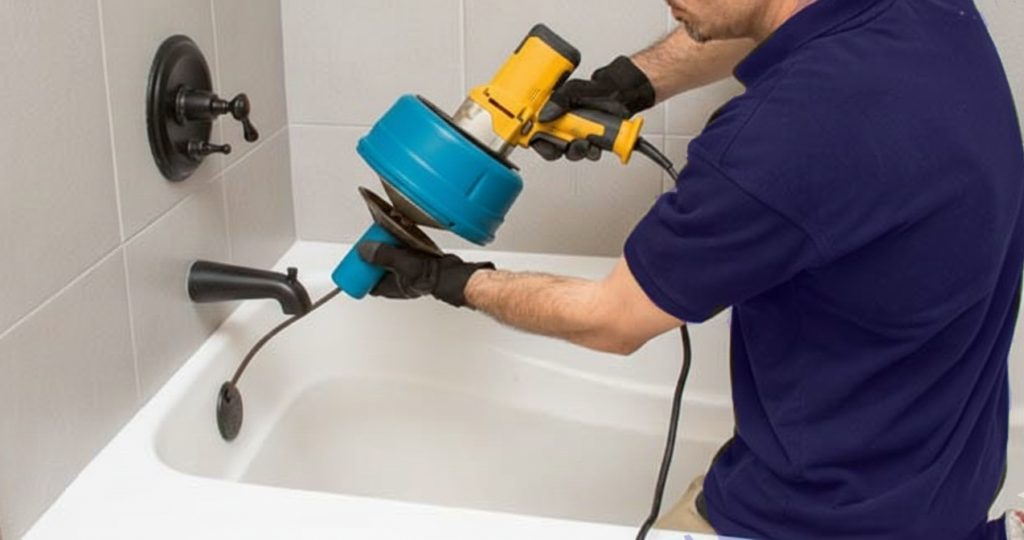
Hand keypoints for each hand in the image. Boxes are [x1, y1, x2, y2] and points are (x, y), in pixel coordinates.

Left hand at [357, 242, 493, 307]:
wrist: (452, 274)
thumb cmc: (431, 277)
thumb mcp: (402, 264)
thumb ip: (383, 256)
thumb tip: (364, 250)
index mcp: (389, 287)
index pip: (367, 283)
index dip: (357, 273)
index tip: (352, 260)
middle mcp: (396, 281)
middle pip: (375, 269)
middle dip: (370, 257)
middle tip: (365, 245)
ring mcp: (405, 271)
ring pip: (387, 260)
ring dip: (383, 249)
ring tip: (378, 237)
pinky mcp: (414, 262)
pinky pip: (399, 253)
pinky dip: (396, 245)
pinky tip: (396, 236)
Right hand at [531, 56, 654, 161]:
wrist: (627, 94)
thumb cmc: (602, 88)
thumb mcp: (576, 89)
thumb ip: (559, 99)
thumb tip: (545, 113)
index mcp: (555, 110)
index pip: (537, 129)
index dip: (537, 138)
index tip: (541, 140)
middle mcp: (564, 123)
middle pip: (552, 145)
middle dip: (559, 148)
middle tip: (568, 142)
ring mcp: (578, 133)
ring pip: (570, 151)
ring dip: (577, 150)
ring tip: (586, 143)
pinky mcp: (592, 141)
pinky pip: (587, 153)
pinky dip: (592, 153)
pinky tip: (596, 146)